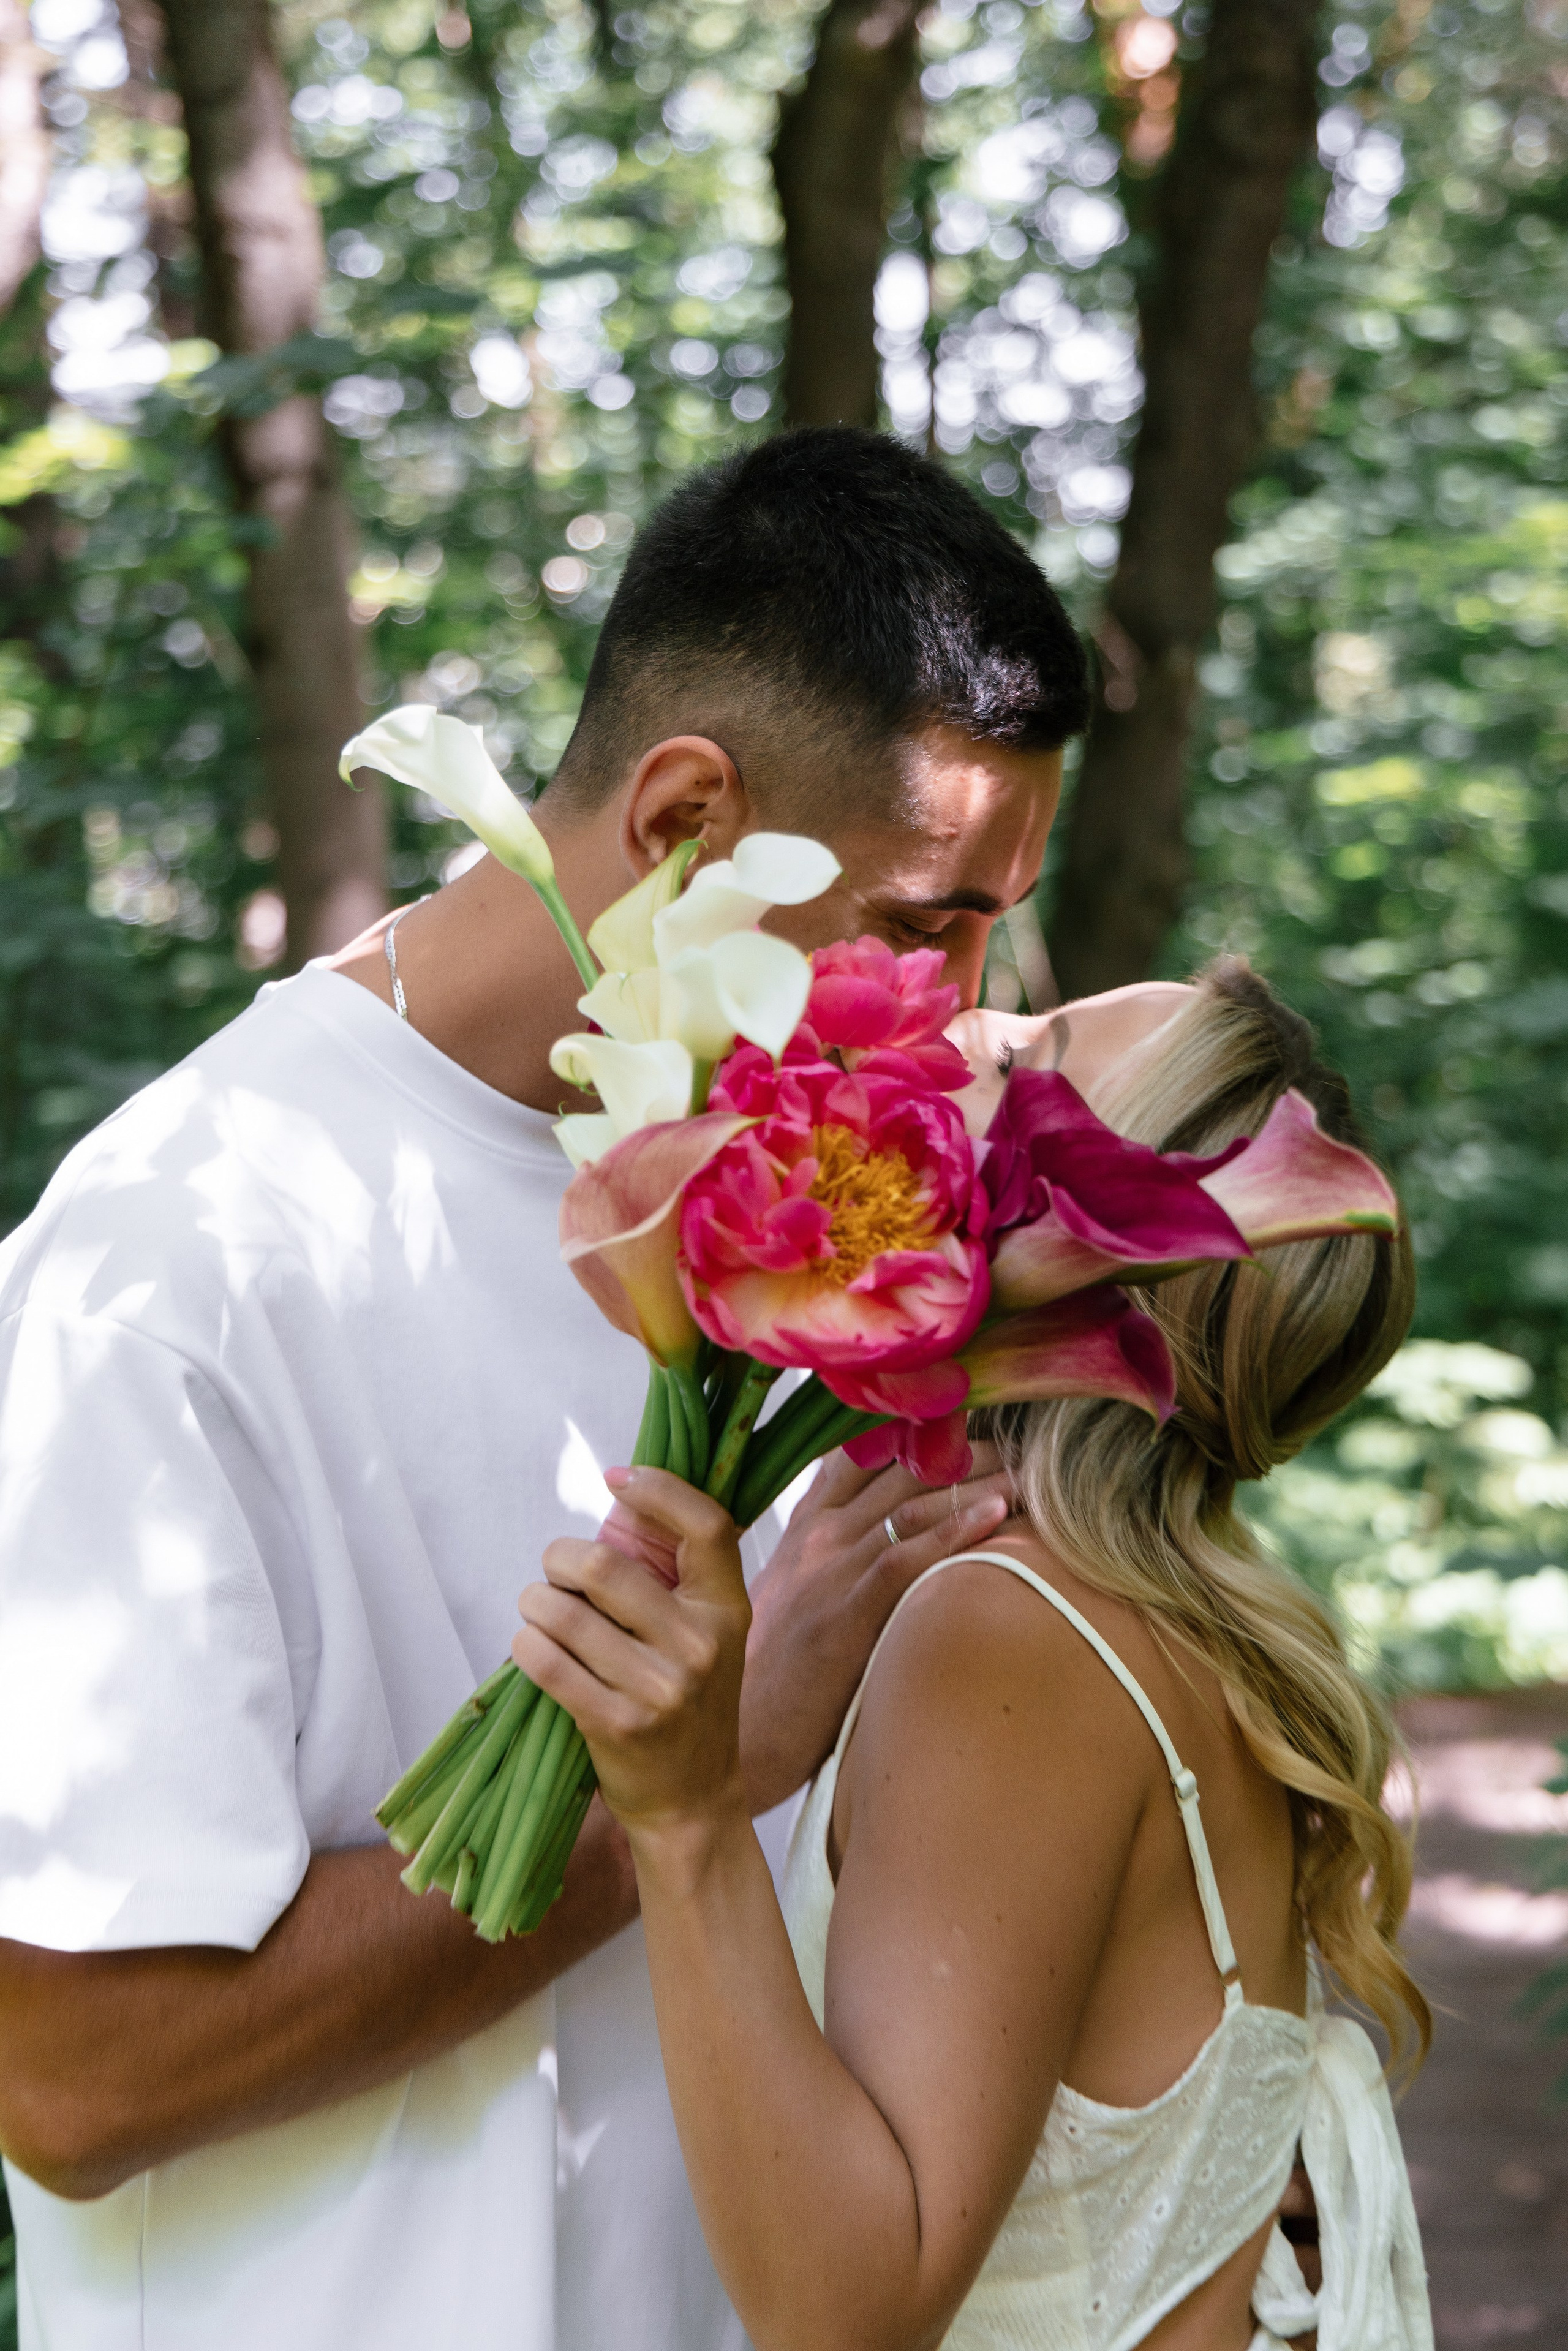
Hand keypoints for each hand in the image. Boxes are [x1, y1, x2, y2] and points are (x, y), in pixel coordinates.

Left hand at [514, 1468, 751, 1841]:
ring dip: (535, 1603)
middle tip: (553, 1568)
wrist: (693, 1800)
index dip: (659, 1490)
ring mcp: (661, 1688)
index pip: (707, 1526)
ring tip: (537, 1610)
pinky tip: (530, 1645)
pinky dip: (526, 1646)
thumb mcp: (705, 1636)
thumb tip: (617, 1506)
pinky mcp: (617, 1724)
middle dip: (560, 1557)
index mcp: (728, 1610)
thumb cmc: (688, 1702)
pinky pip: (547, 1663)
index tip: (617, 1478)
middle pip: (607, 1566)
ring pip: (565, 1613)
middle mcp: (700, 1645)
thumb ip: (673, 1579)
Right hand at [738, 1446, 1011, 1814]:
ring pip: (911, 1505)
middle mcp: (817, 1539)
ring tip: (1025, 1469)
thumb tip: (883, 1548)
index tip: (959, 1415)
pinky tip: (998, 1514)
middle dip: (958, 1450)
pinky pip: (906, 1557)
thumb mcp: (788, 1603)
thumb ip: (827, 1564)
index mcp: (803, 1532)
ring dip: (975, 1482)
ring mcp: (830, 1572)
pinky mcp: (845, 1615)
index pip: (858, 1456)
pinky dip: (955, 1532)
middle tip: (1011, 1437)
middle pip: (895, 1471)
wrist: (739, 1735)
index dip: (909, 1429)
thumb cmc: (769, 1679)